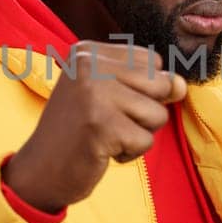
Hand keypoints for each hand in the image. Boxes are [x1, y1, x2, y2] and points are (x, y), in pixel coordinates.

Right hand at [4, 41, 187, 210]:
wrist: (39, 171)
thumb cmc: (78, 132)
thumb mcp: (110, 97)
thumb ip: (149, 85)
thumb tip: (181, 85)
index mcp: (88, 51)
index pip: (152, 62)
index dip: (142, 90)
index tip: (107, 103)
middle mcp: (89, 65)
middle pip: (160, 85)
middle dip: (144, 112)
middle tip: (107, 122)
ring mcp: (93, 94)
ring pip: (157, 114)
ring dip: (137, 134)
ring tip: (104, 136)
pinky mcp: (100, 125)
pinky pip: (146, 140)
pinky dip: (130, 153)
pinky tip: (101, 151)